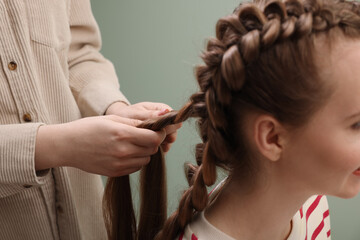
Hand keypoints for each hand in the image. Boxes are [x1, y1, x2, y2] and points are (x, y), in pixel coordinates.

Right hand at [35, 115, 165, 176]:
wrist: (67, 146)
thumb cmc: (88, 128)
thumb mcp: (112, 119)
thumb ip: (134, 122)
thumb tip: (153, 123)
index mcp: (123, 134)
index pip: (154, 138)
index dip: (160, 133)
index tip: (158, 130)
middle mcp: (123, 151)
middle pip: (152, 149)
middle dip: (152, 142)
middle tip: (144, 135)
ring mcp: (119, 164)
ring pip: (146, 160)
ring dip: (145, 152)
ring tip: (133, 144)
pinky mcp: (115, 172)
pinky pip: (136, 167)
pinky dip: (136, 160)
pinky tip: (126, 153)